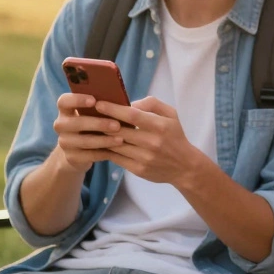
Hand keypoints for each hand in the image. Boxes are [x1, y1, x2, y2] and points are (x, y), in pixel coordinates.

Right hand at [52, 93, 124, 173]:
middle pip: (74, 123)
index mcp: (66, 110)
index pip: (64, 101)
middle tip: (117, 125)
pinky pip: (88, 155)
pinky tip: (116, 150)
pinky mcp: (72, 157)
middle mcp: (61, 125)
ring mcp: (65, 142)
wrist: (82, 150)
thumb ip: (108, 106)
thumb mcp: (98, 113)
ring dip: (103, 140)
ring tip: (121, 139)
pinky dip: (103, 153)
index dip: (77, 100)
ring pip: (83, 141)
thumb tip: (134, 102)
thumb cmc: (96, 124)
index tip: (94, 101)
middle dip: (97, 124)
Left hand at [95, 98, 212, 187]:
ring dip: (101, 137)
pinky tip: (99, 143)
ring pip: (115, 145)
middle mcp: (152, 142)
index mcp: (160, 126)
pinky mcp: (138, 169)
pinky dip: (106, 150)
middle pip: (120, 130)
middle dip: (101, 122)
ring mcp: (144, 158)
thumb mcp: (171, 115)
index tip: (98, 104)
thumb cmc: (175, 136)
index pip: (132, 115)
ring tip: (90, 129)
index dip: (113, 109)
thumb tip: (130, 103)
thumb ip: (152, 104)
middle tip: (88, 115)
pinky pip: (116, 158)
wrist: (184, 166)